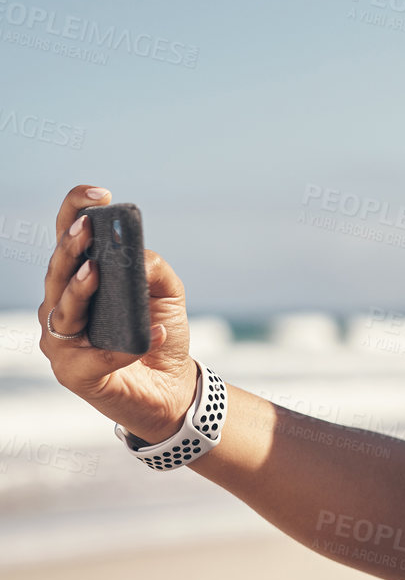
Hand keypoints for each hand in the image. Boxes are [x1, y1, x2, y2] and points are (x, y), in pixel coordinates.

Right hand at [37, 184, 198, 444]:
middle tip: (89, 227)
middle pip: (58, 270)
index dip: (75, 212)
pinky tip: (151, 335)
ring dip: (80, 288)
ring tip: (98, 270)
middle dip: (72, 247)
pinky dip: (122, 348)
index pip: (69, 240)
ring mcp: (62, 341)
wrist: (171, 387)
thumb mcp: (167, 296)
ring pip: (63, 310)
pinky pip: (95, 357)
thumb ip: (154, 270)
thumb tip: (139, 256)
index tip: (97, 192)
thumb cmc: (159, 334)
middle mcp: (61, 307)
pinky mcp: (75, 373)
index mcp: (80, 280)